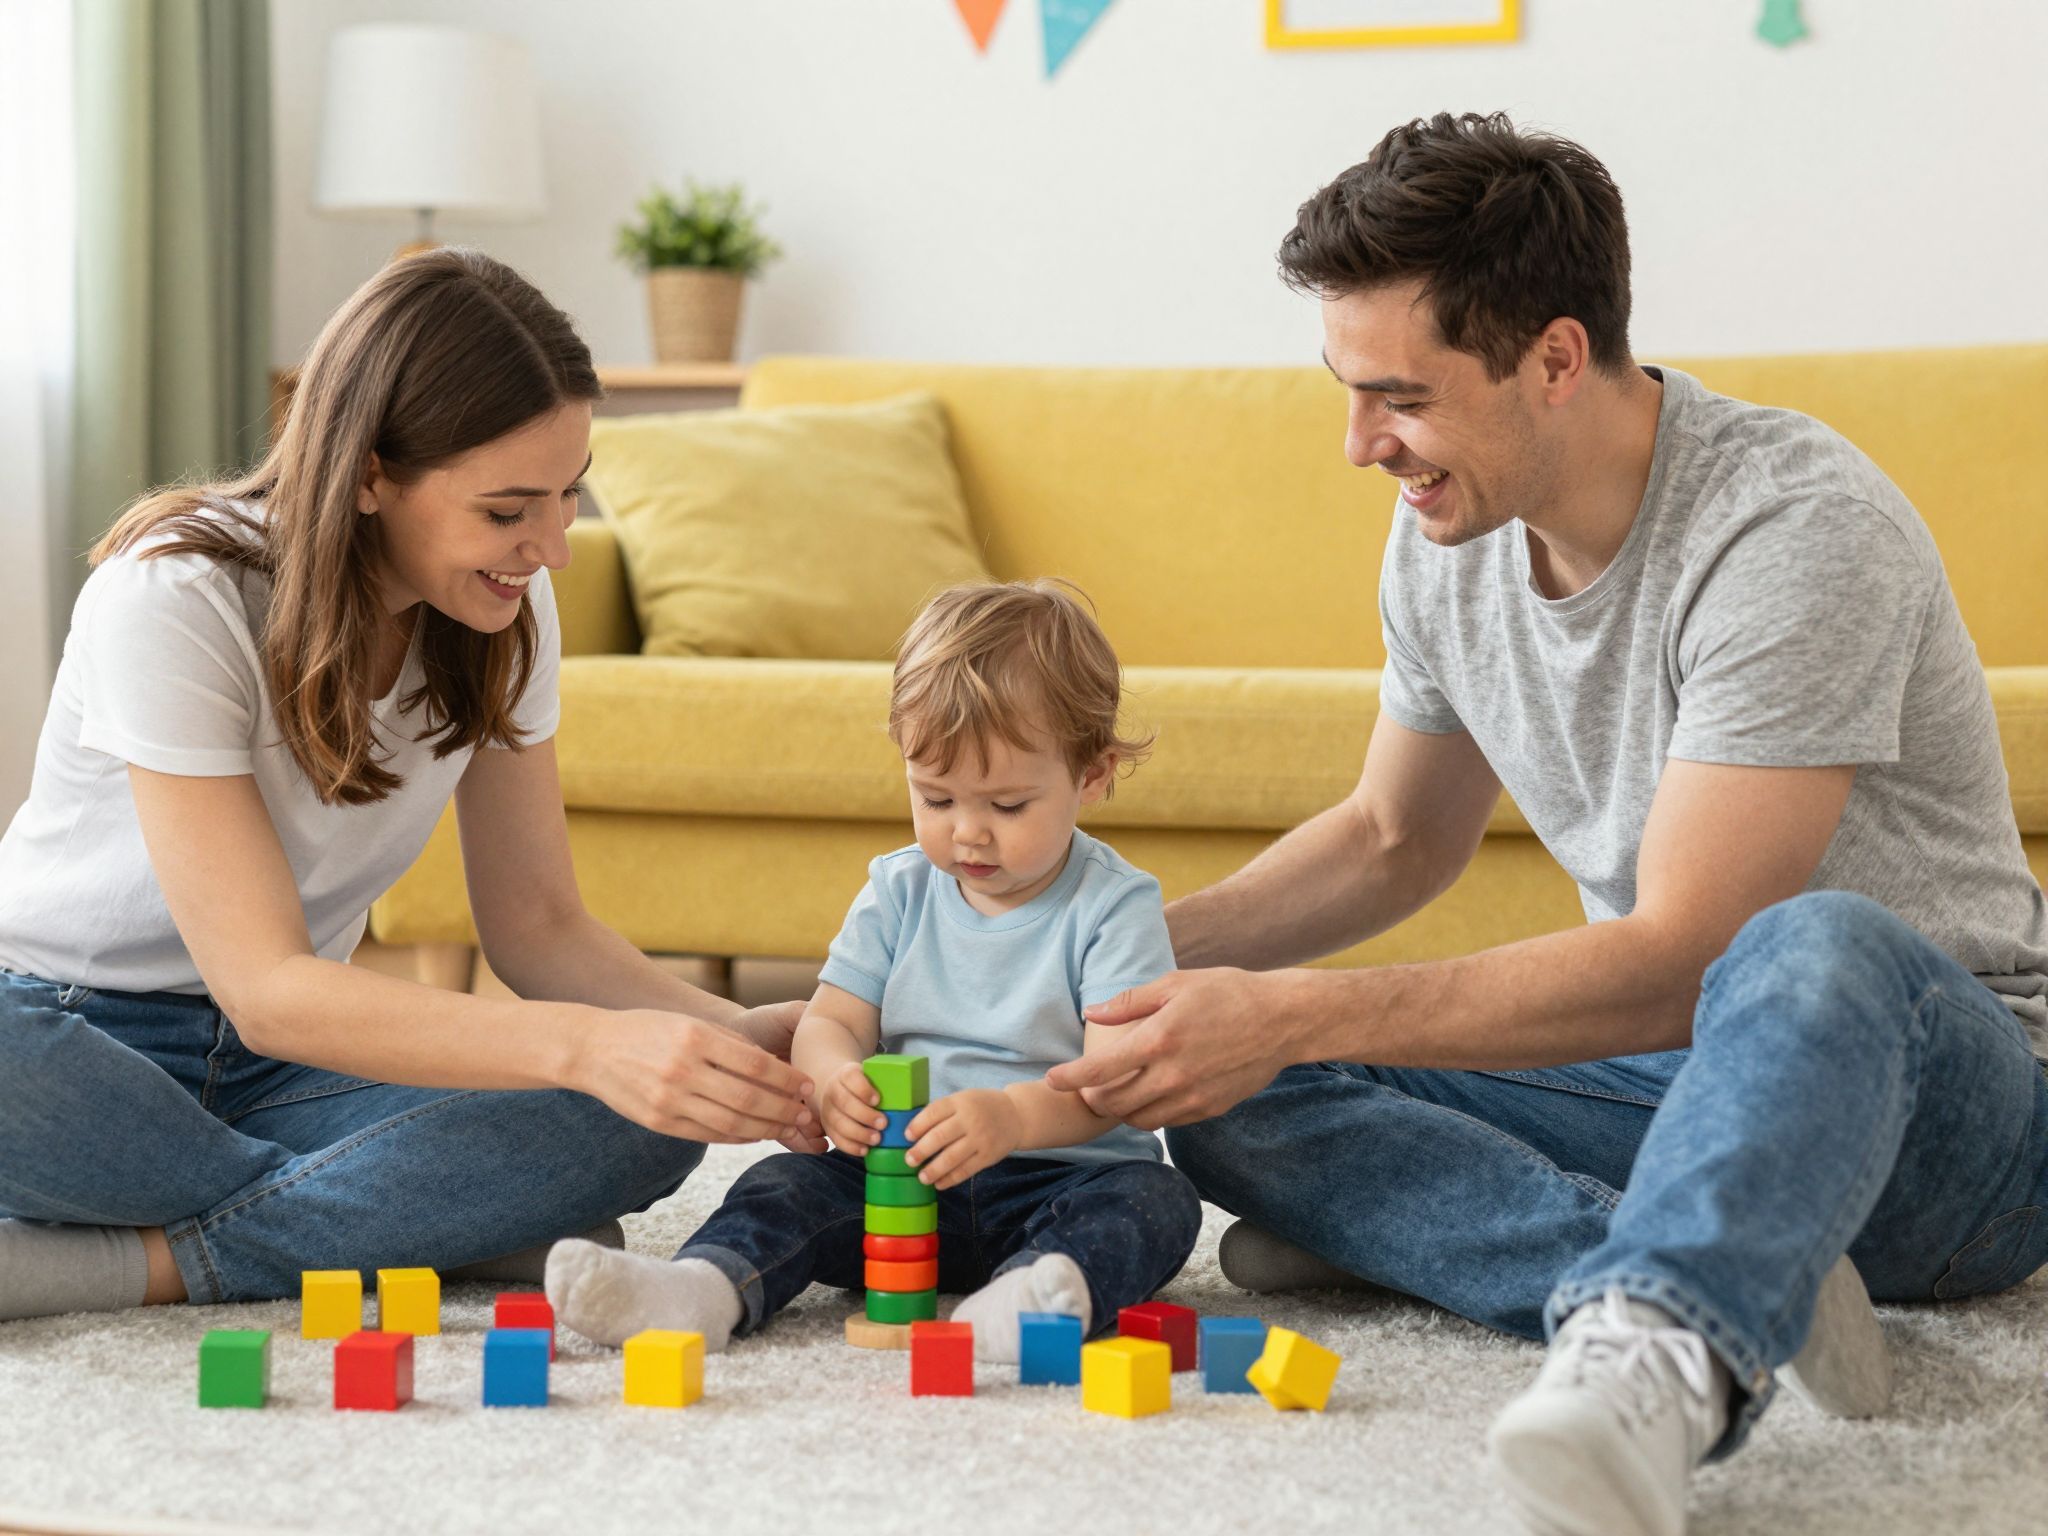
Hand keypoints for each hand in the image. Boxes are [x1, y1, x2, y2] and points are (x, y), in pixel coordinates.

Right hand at [571, 1008, 815, 1144]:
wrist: (592, 1050)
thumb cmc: (649, 1031)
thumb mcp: (689, 1024)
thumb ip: (729, 1045)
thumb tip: (774, 1067)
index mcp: (694, 1038)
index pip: (755, 1064)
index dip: (787, 1078)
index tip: (806, 1084)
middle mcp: (682, 1070)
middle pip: (748, 1098)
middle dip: (783, 1108)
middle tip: (804, 1112)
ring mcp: (668, 1100)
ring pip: (731, 1123)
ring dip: (765, 1128)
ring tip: (785, 1126)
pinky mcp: (658, 1122)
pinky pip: (708, 1135)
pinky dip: (736, 1136)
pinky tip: (754, 1133)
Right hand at [819, 1061, 885, 1155]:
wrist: (838, 1088)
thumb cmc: (863, 1084)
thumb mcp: (871, 1076)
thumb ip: (885, 1083)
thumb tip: (914, 1096)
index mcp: (845, 1074)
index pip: (851, 1077)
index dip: (863, 1090)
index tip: (878, 1100)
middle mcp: (833, 1090)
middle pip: (844, 1103)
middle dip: (865, 1115)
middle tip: (884, 1124)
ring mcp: (827, 1110)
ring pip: (839, 1123)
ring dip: (859, 1133)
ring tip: (877, 1139)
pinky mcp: (827, 1127)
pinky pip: (836, 1139)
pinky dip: (850, 1147)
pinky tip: (865, 1150)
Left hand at [905, 1089, 1022, 1189]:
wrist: (1016, 1115)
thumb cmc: (982, 1107)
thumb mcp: (964, 1099)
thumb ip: (943, 1111)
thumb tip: (914, 1131)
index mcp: (961, 1102)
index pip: (934, 1112)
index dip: (917, 1125)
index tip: (907, 1136)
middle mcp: (970, 1120)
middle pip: (940, 1137)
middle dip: (921, 1151)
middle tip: (909, 1160)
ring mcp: (981, 1139)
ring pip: (952, 1157)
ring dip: (933, 1170)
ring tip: (922, 1177)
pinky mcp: (988, 1156)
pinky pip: (966, 1170)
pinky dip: (950, 1179)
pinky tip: (939, 1184)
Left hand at [1043, 969, 1297, 1128]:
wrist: (1282, 1021)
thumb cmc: (1228, 993)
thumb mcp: (1176, 984)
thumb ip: (1129, 1002)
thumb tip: (1091, 1013)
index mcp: (1158, 1039)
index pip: (1098, 1070)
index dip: (1068, 1078)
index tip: (1051, 1080)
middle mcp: (1171, 1075)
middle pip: (1112, 1103)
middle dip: (1091, 1096)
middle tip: (1087, 1083)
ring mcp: (1191, 1096)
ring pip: (1137, 1119)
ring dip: (1119, 1109)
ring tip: (1116, 1090)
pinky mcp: (1208, 1109)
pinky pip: (1166, 1121)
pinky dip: (1149, 1112)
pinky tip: (1150, 1094)